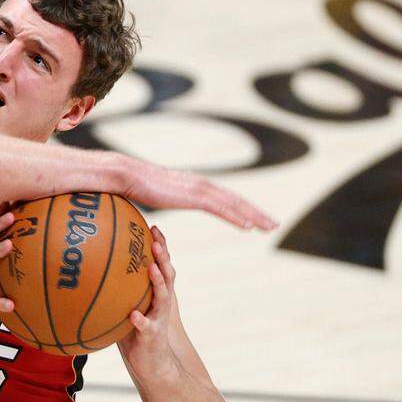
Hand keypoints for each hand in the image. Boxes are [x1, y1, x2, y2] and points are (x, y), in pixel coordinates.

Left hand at [117, 226, 185, 382]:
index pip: (159, 264)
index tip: (152, 225)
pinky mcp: (153, 335)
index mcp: (155, 292)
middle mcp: (161, 301)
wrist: (152, 363)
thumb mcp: (126, 306)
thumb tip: (89, 269)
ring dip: (158, 281)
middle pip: (166, 273)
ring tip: (151, 268)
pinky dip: (141, 320)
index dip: (159, 245)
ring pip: (162, 297)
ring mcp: (159, 317)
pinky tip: (134, 315)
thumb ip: (116, 289)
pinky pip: (147, 326)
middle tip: (156, 239)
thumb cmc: (135, 332)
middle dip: (162, 256)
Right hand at [125, 161, 276, 231]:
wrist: (128, 175)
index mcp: (196, 185)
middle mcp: (202, 184)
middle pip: (237, 200)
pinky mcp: (193, 196)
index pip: (227, 198)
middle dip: (257, 212)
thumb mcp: (159, 196)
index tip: (257, 219)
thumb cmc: (137, 186)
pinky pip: (220, 209)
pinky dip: (236, 217)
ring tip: (269, 227)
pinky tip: (248, 227)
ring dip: (254, 216)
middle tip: (274, 224)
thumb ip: (168, 199)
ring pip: (234, 204)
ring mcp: (199, 189)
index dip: (244, 208)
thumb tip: (164, 205)